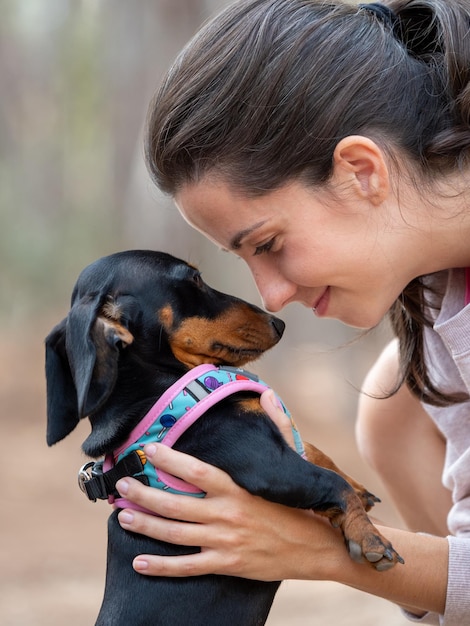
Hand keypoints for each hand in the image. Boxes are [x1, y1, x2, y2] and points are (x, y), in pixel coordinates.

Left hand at [116, 441, 340, 580]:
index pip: (196, 471)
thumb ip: (279, 426)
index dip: (169, 460)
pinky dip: (162, 566)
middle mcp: (227, 514)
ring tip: (122, 517)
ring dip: (145, 525)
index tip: (148, 450)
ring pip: (175, 534)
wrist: (319, 548)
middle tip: (122, 486)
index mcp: (239, 488)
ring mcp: (224, 541)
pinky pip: (188, 566)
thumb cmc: (303, 504)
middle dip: (144, 494)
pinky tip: (140, 562)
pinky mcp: (226, 564)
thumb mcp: (294, 461)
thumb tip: (268, 395)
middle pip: (175, 504)